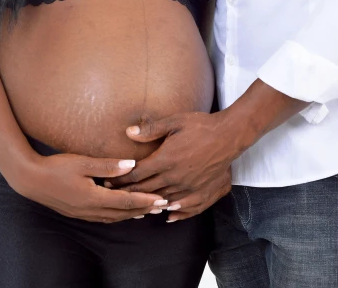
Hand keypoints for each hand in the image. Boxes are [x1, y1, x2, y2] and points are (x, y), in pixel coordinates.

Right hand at [11, 152, 168, 222]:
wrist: (30, 180)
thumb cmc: (56, 168)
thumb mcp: (82, 162)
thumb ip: (107, 165)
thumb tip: (131, 165)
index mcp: (94, 197)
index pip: (126, 201)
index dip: (145, 200)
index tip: (161, 199)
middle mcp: (91, 210)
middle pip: (123, 212)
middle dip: (143, 209)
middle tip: (161, 205)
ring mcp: (84, 214)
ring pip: (114, 217)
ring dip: (131, 214)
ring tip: (146, 210)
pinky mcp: (78, 213)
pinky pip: (104, 218)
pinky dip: (117, 215)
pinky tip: (121, 212)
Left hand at [110, 112, 233, 221]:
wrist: (228, 135)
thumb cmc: (201, 126)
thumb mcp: (174, 122)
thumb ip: (151, 129)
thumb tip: (128, 133)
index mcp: (165, 159)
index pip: (137, 174)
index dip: (121, 180)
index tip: (109, 182)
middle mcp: (175, 177)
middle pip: (146, 190)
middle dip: (129, 193)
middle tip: (114, 196)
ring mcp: (189, 187)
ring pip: (163, 200)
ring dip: (148, 204)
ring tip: (135, 207)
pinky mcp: (202, 192)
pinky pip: (186, 208)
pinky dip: (176, 213)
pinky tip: (169, 215)